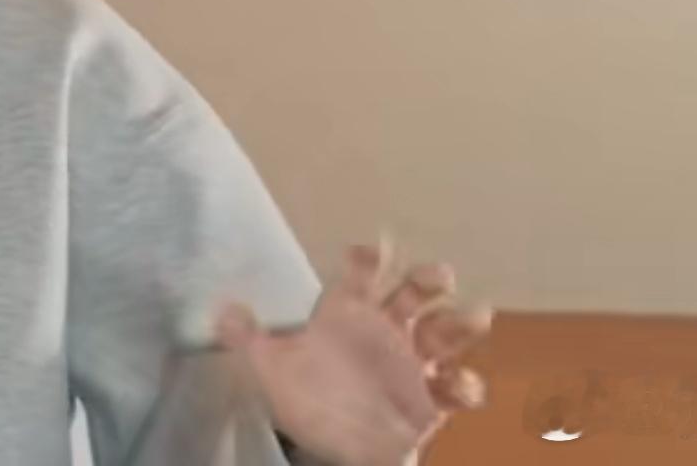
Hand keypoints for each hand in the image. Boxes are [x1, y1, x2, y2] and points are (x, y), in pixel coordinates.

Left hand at [216, 235, 493, 465]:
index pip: (358, 274)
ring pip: (445, 332)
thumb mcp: (269, 371)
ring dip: (462, 322)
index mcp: (346, 316)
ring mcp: (412, 363)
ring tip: (476, 317)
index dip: (368, 259)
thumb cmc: (308, 404)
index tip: (375, 251)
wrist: (337, 454)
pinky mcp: (431, 399)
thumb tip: (220, 311)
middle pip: (412, 293)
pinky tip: (457, 388)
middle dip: (428, 279)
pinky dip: (464, 385)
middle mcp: (384, 331)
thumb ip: (249, 339)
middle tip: (441, 275)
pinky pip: (455, 387)